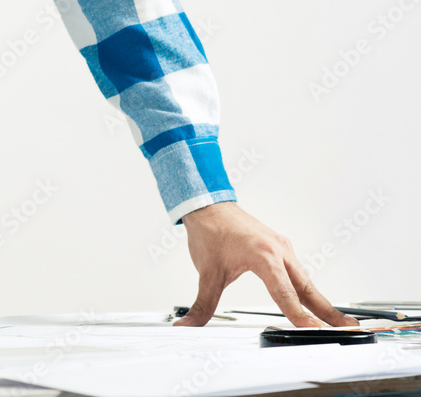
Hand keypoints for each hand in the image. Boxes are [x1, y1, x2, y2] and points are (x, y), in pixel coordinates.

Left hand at [174, 202, 357, 327]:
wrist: (207, 205)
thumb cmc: (210, 232)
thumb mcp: (206, 272)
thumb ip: (202, 303)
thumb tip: (188, 324)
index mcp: (263, 255)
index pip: (284, 293)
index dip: (298, 315)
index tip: (312, 330)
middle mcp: (278, 250)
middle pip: (306, 287)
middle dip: (326, 310)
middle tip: (347, 328)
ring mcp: (281, 247)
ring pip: (304, 279)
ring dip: (319, 300)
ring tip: (337, 321)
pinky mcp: (279, 247)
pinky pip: (298, 271)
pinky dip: (307, 288)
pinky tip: (312, 301)